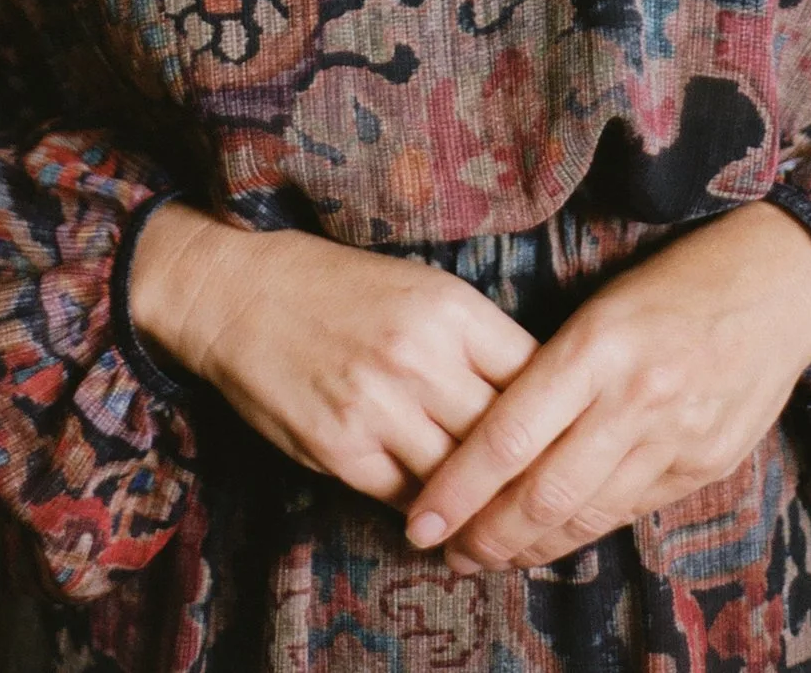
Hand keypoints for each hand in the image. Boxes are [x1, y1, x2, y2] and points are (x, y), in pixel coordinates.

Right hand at [128, 203, 537, 508]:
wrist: (240, 294)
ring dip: (480, 504)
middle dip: (528, 472)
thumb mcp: (419, 289)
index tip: (570, 438)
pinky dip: (428, 510)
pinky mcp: (341, 450)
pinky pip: (406, 498)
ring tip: (504, 524)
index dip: (558, 414)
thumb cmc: (337, 288)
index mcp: (451, 308)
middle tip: (551, 500)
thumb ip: (473, 340)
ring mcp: (379, 407)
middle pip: (505, 437)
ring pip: (459, 479)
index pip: (535, 376)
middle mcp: (421, 357)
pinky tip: (442, 515)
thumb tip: (534, 398)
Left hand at [403, 200, 810, 572]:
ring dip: (531, 545)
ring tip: (489, 555)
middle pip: (543, 491)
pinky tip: (553, 538)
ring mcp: (677, 436)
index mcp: (598, 344)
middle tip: (446, 551)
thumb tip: (496, 437)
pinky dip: (584, 530)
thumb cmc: (674, 282)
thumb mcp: (603, 305)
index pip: (509, 433)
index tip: (421, 517)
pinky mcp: (706, 464)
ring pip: (586, 514)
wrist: (779, 284)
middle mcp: (636, 396)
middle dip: (487, 534)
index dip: (459, 486)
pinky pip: (630, 510)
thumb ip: (555, 371)